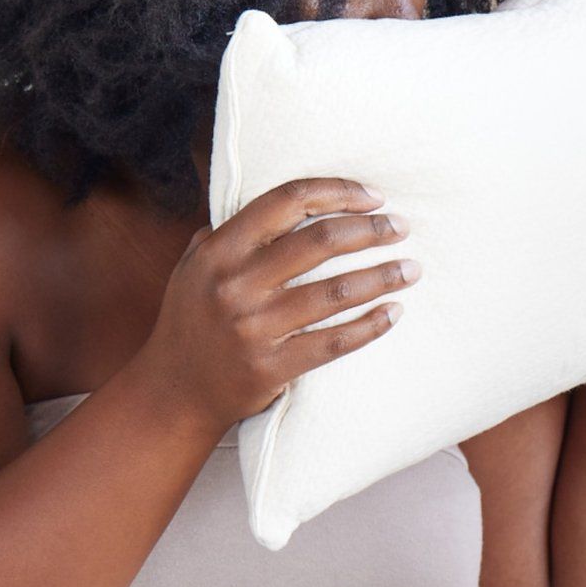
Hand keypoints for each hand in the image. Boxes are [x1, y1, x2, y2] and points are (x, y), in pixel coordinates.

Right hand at [131, 178, 418, 431]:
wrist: (172, 394)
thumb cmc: (193, 319)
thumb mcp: (195, 266)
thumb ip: (232, 230)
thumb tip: (287, 198)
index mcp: (220, 250)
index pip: (288, 201)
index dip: (338, 192)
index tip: (374, 197)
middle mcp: (235, 285)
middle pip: (320, 241)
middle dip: (371, 230)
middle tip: (402, 228)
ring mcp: (253, 329)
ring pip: (336, 292)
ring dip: (383, 276)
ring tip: (412, 268)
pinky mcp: (270, 367)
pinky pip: (334, 342)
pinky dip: (370, 326)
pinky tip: (394, 312)